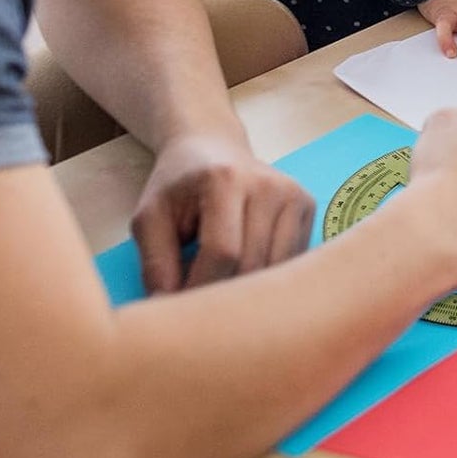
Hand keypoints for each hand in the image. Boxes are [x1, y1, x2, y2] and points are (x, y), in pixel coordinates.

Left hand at [131, 131, 315, 292]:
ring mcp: (294, 194)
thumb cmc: (178, 186)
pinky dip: (268, 278)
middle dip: (223, 295)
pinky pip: (292, 261)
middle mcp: (269, 184)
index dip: (199, 289)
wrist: (213, 147)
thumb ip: (155, 264)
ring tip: (220, 283)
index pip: (223, 252)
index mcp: (226, 180)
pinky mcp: (307, 205)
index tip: (179, 308)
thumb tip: (170, 310)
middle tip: (198, 304)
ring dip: (248, 292)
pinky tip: (245, 268)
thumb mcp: (149, 218)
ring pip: (277, 269)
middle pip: (253, 264)